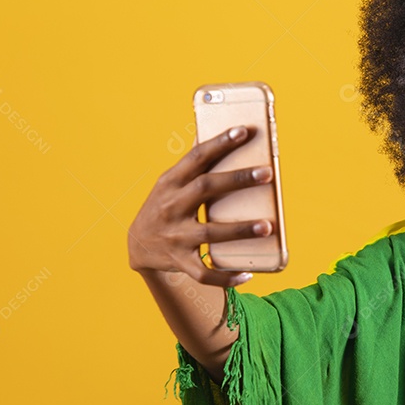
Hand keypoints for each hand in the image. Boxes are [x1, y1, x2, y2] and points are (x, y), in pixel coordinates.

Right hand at [127, 125, 275, 286]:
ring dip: (239, 229)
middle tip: (267, 173)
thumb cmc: (165, 206)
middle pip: (205, 188)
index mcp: (170, 182)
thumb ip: (193, 163)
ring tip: (267, 226)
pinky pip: (203, 273)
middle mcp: (171, 206)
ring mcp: (174, 235)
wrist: (137, 244)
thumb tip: (215, 129)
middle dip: (237, 180)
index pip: (197, 157)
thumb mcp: (171, 182)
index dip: (220, 143)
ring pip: (209, 233)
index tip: (245, 131)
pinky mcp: (179, 261)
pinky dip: (225, 276)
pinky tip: (247, 274)